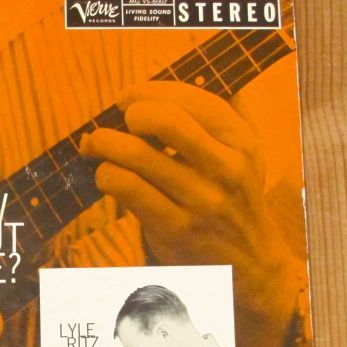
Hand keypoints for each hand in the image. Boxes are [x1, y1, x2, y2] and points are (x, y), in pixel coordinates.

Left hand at [81, 81, 302, 346]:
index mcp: (242, 143)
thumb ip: (216, 117)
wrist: (250, 267)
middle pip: (166, 119)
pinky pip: (127, 188)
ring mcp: (202, 201)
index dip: (151, 90)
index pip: (193, 99)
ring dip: (106, 143)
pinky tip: (106, 176)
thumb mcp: (243, 158)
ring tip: (96, 145)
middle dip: (131, 112)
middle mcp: (227, 169)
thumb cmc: (232, 201)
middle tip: (118, 121)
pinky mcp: (175, 229)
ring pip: (138, 155)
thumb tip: (171, 78)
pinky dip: (106, 175)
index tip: (129, 97)